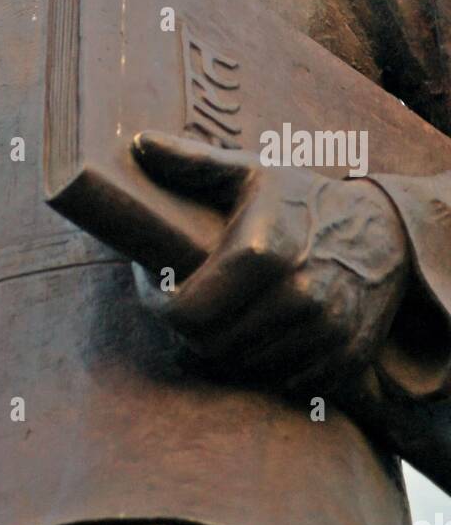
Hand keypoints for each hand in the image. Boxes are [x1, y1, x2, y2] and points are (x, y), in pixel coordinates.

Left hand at [131, 131, 410, 394]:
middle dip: (188, 328)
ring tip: (222, 313)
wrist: (387, 231)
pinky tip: (260, 329)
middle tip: (186, 301)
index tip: (155, 285)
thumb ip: (192, 162)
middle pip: (211, 346)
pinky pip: (285, 381)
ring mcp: (325, 332)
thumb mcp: (250, 173)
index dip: (159, 305)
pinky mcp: (346, 357)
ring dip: (226, 347)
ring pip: (245, 367)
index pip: (187, 314)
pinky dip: (267, 362)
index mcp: (263, 251)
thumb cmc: (305, 199)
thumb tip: (138, 143)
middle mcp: (298, 296)